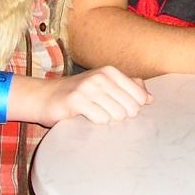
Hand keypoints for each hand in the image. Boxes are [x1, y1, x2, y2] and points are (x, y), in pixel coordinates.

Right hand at [26, 66, 151, 126]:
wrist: (44, 97)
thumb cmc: (78, 94)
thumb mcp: (104, 85)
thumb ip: (129, 88)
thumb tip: (151, 99)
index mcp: (111, 72)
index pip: (140, 97)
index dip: (132, 108)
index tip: (118, 108)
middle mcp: (102, 76)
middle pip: (131, 108)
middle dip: (120, 116)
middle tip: (103, 113)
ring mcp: (89, 87)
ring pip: (117, 115)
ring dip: (106, 120)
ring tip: (93, 114)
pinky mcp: (76, 101)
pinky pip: (101, 119)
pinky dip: (95, 122)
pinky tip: (85, 117)